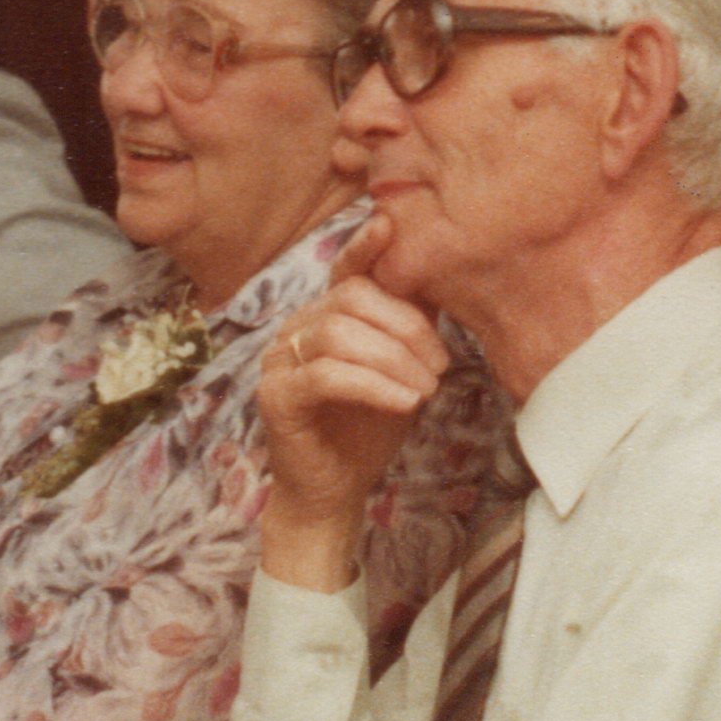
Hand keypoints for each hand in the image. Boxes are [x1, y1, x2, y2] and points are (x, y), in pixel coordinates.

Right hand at [254, 215, 448, 590]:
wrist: (333, 493)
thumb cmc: (367, 430)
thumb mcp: (400, 371)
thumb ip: (412, 328)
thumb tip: (442, 281)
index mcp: (326, 316)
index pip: (345, 270)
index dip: (366, 247)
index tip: (391, 227)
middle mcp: (296, 329)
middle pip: (350, 297)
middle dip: (406, 327)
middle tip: (441, 365)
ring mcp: (280, 361)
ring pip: (340, 334)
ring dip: (395, 359)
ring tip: (426, 389)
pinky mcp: (277, 396)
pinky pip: (327, 374)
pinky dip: (374, 385)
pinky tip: (406, 402)